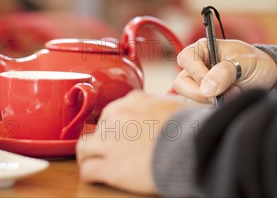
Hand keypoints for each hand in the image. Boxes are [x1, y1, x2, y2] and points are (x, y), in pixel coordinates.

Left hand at [76, 90, 191, 194]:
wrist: (191, 148)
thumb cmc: (190, 129)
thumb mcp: (176, 105)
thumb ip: (161, 104)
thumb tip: (165, 107)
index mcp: (134, 100)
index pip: (114, 111)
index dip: (118, 125)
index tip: (123, 134)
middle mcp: (118, 117)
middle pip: (99, 128)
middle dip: (105, 139)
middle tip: (113, 150)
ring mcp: (110, 142)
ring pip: (85, 147)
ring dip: (90, 154)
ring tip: (96, 162)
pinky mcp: (109, 167)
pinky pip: (88, 170)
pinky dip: (91, 174)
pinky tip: (97, 176)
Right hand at [175, 39, 276, 103]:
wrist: (268, 77)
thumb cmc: (255, 63)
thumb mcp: (244, 63)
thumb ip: (225, 72)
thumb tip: (206, 88)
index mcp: (202, 49)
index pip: (185, 59)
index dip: (197, 72)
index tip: (214, 82)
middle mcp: (197, 67)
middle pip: (182, 83)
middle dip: (203, 93)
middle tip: (225, 93)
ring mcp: (199, 84)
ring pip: (190, 99)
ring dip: (212, 101)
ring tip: (234, 93)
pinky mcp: (205, 100)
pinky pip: (200, 108)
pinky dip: (215, 108)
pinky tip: (230, 101)